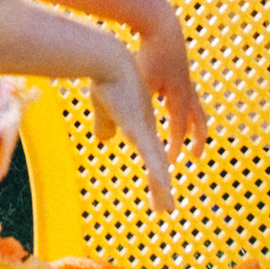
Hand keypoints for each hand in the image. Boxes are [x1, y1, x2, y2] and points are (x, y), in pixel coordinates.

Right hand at [90, 51, 176, 213]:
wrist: (108, 58)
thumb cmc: (105, 77)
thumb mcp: (102, 107)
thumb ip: (104, 124)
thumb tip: (105, 139)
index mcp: (141, 126)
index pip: (151, 157)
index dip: (156, 176)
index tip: (161, 193)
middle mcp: (147, 129)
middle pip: (156, 164)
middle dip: (160, 189)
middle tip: (167, 210)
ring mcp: (144, 128)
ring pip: (156, 163)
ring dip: (160, 187)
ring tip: (167, 208)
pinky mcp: (138, 126)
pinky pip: (150, 153)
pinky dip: (156, 170)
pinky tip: (162, 184)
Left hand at [134, 3, 210, 159]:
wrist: (159, 21)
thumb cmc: (146, 54)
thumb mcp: (135, 86)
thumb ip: (120, 112)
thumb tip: (103, 139)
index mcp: (178, 96)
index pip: (178, 129)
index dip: (175, 147)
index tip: (170, 162)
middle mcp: (186, 89)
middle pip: (198, 120)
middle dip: (197, 138)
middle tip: (195, 155)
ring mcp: (184, 76)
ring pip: (192, 104)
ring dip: (188, 119)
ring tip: (183, 128)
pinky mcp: (177, 65)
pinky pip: (182, 90)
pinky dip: (177, 100)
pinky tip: (165, 99)